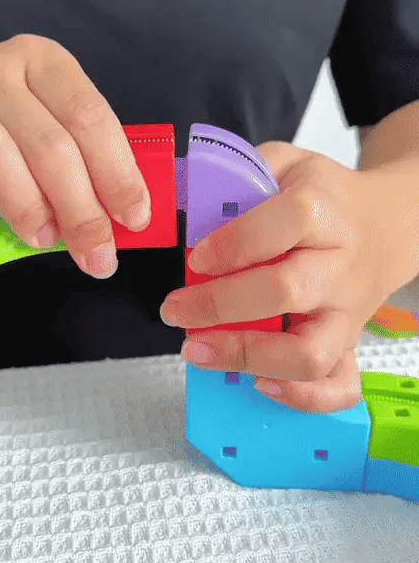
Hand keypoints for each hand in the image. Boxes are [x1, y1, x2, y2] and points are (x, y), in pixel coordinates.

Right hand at [0, 36, 151, 277]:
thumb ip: (78, 167)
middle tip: (94, 253)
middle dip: (80, 206)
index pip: (89, 116)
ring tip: (40, 237)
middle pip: (47, 139)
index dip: (117, 172)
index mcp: (40, 64)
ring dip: (24, 200)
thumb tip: (125, 221)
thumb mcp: (36, 139)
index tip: (132, 220)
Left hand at [160, 142, 403, 412]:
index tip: (195, 257)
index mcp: (323, 212)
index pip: (282, 227)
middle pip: (285, 291)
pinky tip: (260, 384)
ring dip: (248, 357)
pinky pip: (339, 385)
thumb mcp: (285, 165)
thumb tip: (186, 207)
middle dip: (219, 305)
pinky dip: (302, 398)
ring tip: (200, 350)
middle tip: (176, 309)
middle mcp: (338, 267)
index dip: (232, 245)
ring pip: (309, 352)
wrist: (386, 224)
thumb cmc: (325, 198)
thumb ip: (239, 178)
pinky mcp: (348, 343)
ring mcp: (346, 312)